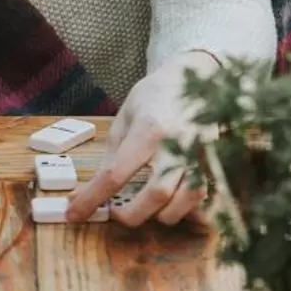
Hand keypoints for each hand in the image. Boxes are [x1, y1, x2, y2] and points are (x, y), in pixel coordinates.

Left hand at [65, 51, 217, 227]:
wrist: (192, 75)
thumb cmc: (154, 96)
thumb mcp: (124, 118)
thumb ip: (112, 155)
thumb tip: (92, 189)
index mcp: (147, 129)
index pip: (116, 173)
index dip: (92, 199)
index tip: (75, 214)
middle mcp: (177, 142)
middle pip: (158, 194)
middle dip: (133, 215)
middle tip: (116, 214)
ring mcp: (201, 151)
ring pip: (189, 199)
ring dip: (165, 214)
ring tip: (147, 209)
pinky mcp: (215, 158)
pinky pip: (210, 193)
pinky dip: (193, 209)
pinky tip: (176, 206)